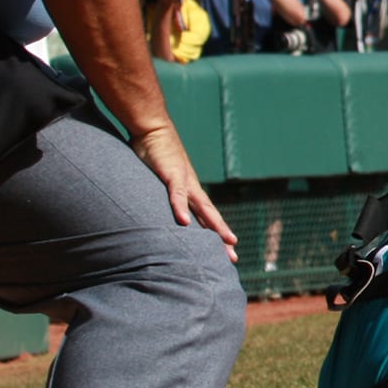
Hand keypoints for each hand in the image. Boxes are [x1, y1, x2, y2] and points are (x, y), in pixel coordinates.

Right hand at [131, 124, 237, 260]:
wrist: (153, 129)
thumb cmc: (157, 155)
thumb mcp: (161, 180)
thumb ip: (164, 195)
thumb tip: (165, 212)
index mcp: (191, 191)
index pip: (207, 217)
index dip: (217, 235)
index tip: (228, 252)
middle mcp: (192, 188)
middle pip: (211, 217)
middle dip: (222, 237)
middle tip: (234, 258)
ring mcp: (184, 181)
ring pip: (203, 207)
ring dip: (214, 225)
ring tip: (226, 242)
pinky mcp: (171, 174)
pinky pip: (177, 194)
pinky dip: (180, 208)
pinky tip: (185, 223)